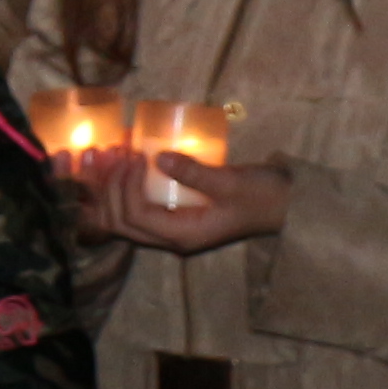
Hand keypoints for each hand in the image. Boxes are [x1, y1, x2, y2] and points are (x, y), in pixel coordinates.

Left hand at [96, 151, 292, 255]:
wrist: (282, 203)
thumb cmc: (262, 195)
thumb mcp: (232, 182)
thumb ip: (195, 172)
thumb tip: (158, 156)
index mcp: (184, 234)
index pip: (136, 216)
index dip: (126, 185)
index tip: (135, 153)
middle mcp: (171, 237)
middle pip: (120, 221)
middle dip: (107, 187)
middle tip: (111, 151)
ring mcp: (170, 228)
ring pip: (122, 217)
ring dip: (108, 188)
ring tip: (104, 154)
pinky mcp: (173, 214)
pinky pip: (136, 205)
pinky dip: (122, 186)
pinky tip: (120, 160)